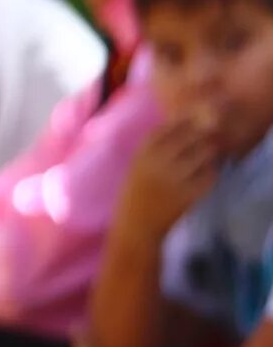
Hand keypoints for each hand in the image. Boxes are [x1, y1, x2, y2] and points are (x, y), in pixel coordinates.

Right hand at [121, 117, 223, 236]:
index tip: (192, 122)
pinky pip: (209, 176)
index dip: (184, 121)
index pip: (169, 126)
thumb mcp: (138, 165)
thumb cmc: (136, 193)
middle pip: (191, 136)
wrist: (137, 225)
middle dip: (202, 136)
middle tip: (205, 141)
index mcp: (143, 153)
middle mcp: (159, 162)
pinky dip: (211, 173)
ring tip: (206, 159)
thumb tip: (181, 127)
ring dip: (209, 154)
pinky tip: (205, 176)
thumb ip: (155, 148)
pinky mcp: (189, 195)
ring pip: (204, 154)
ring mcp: (175, 178)